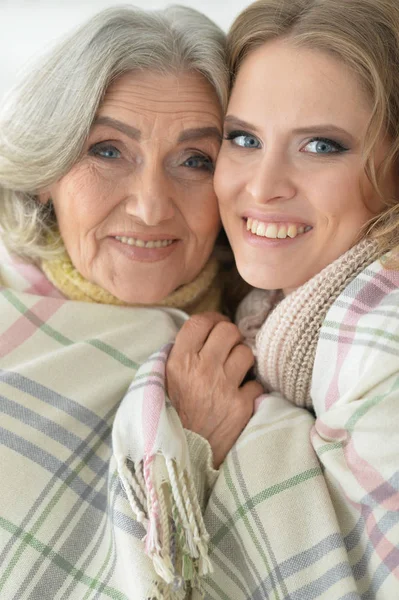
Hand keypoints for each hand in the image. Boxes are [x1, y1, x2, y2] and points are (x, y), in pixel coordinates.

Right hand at [166, 312, 262, 467]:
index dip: (211, 319)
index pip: (200, 322)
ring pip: (246, 352)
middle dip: (230, 336)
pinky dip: (250, 388)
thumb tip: (198, 333)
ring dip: (242, 359)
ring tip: (234, 371)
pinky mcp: (242, 406)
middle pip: (228, 331)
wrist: (179, 458)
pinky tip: (239, 395)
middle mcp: (203, 370)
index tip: (215, 326)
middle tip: (227, 347)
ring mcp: (225, 388)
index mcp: (179, 362)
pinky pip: (256, 382)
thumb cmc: (167, 418)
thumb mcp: (161, 382)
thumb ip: (177, 356)